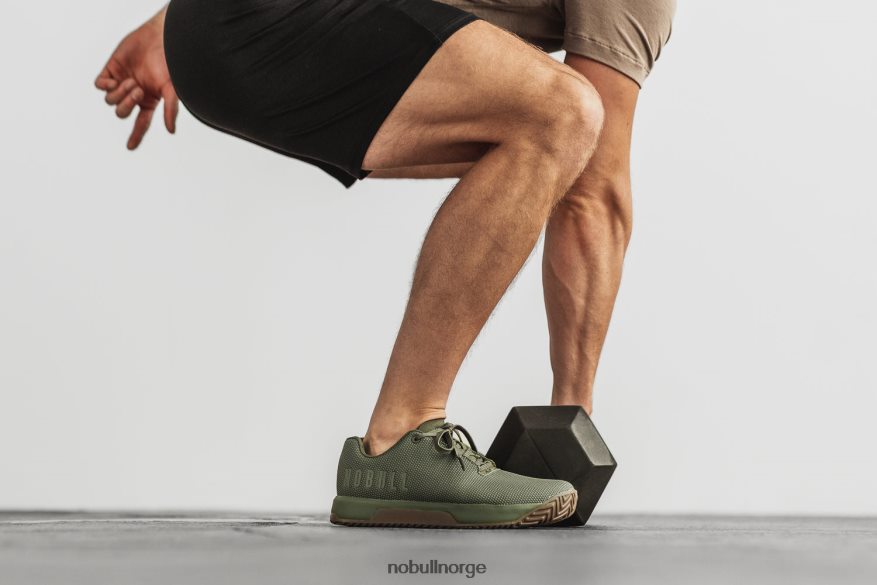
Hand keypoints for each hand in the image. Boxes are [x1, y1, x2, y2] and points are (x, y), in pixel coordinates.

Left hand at [95, 8, 178, 149]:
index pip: (140, 123)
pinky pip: (100, 86)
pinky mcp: (110, 70)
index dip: (135, 136)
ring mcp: (121, 83)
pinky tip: (116, 81)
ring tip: (131, 81)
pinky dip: (106, 86)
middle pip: (121, 112)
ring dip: (120, 93)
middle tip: (138, 90)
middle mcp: (133, 95)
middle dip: (127, 104)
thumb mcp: (171, 89)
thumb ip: (170, 110)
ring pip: (110, 100)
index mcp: (148, 102)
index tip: (129, 148)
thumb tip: (170, 131)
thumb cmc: (167, 62)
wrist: (157, 38)